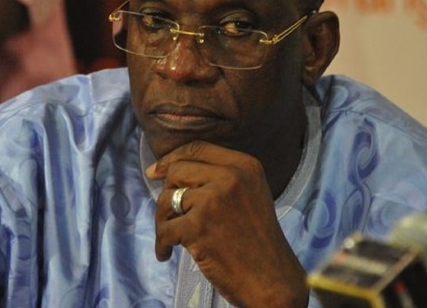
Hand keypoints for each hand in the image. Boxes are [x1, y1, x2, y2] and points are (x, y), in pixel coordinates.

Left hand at [146, 141, 308, 307]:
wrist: (272, 279)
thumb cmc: (257, 241)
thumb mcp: (250, 194)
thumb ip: (220, 176)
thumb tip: (168, 169)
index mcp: (245, 165)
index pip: (197, 148)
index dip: (170, 158)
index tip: (154, 171)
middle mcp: (230, 176)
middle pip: (177, 171)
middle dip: (167, 192)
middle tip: (168, 215)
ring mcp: (214, 200)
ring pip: (167, 199)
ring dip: (163, 221)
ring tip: (171, 239)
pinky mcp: (199, 225)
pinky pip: (165, 229)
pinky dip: (162, 245)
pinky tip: (166, 254)